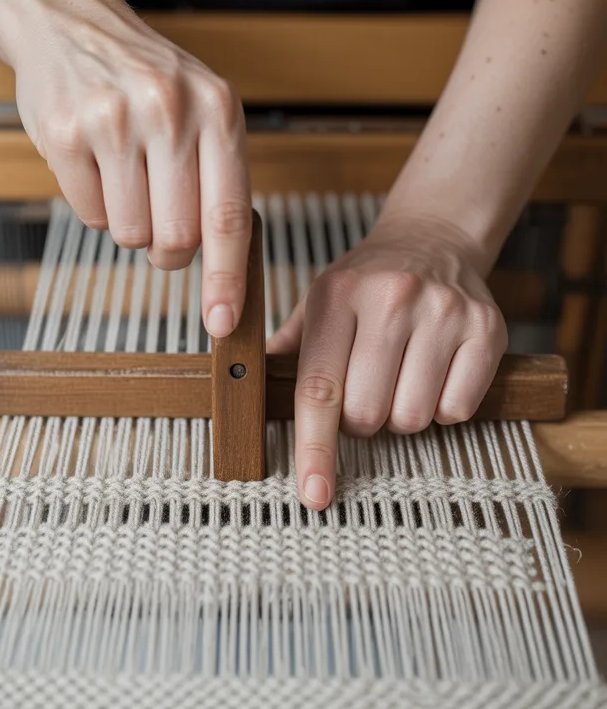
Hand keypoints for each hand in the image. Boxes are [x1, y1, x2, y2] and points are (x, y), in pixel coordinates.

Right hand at [1, 0, 251, 336]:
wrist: (69, 23)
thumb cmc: (141, 74)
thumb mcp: (200, 106)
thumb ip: (216, 174)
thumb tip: (222, 261)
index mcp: (217, 108)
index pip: (228, 215)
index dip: (226, 277)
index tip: (223, 320)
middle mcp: (169, 111)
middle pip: (176, 237)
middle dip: (167, 249)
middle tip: (160, 222)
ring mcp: (114, 122)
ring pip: (129, 233)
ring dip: (127, 222)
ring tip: (123, 174)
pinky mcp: (66, 135)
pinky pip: (87, 214)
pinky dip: (92, 204)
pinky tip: (94, 163)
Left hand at [267, 214, 507, 509]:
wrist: (434, 238)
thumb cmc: (364, 284)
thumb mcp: (316, 302)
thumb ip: (285, 350)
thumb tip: (243, 391)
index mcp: (336, 295)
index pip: (318, 388)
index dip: (315, 448)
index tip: (314, 494)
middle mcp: (390, 299)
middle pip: (366, 413)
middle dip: (360, 419)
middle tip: (365, 387)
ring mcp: (442, 312)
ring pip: (412, 418)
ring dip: (400, 415)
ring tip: (399, 375)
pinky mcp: (486, 329)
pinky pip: (457, 409)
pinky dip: (442, 407)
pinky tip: (434, 372)